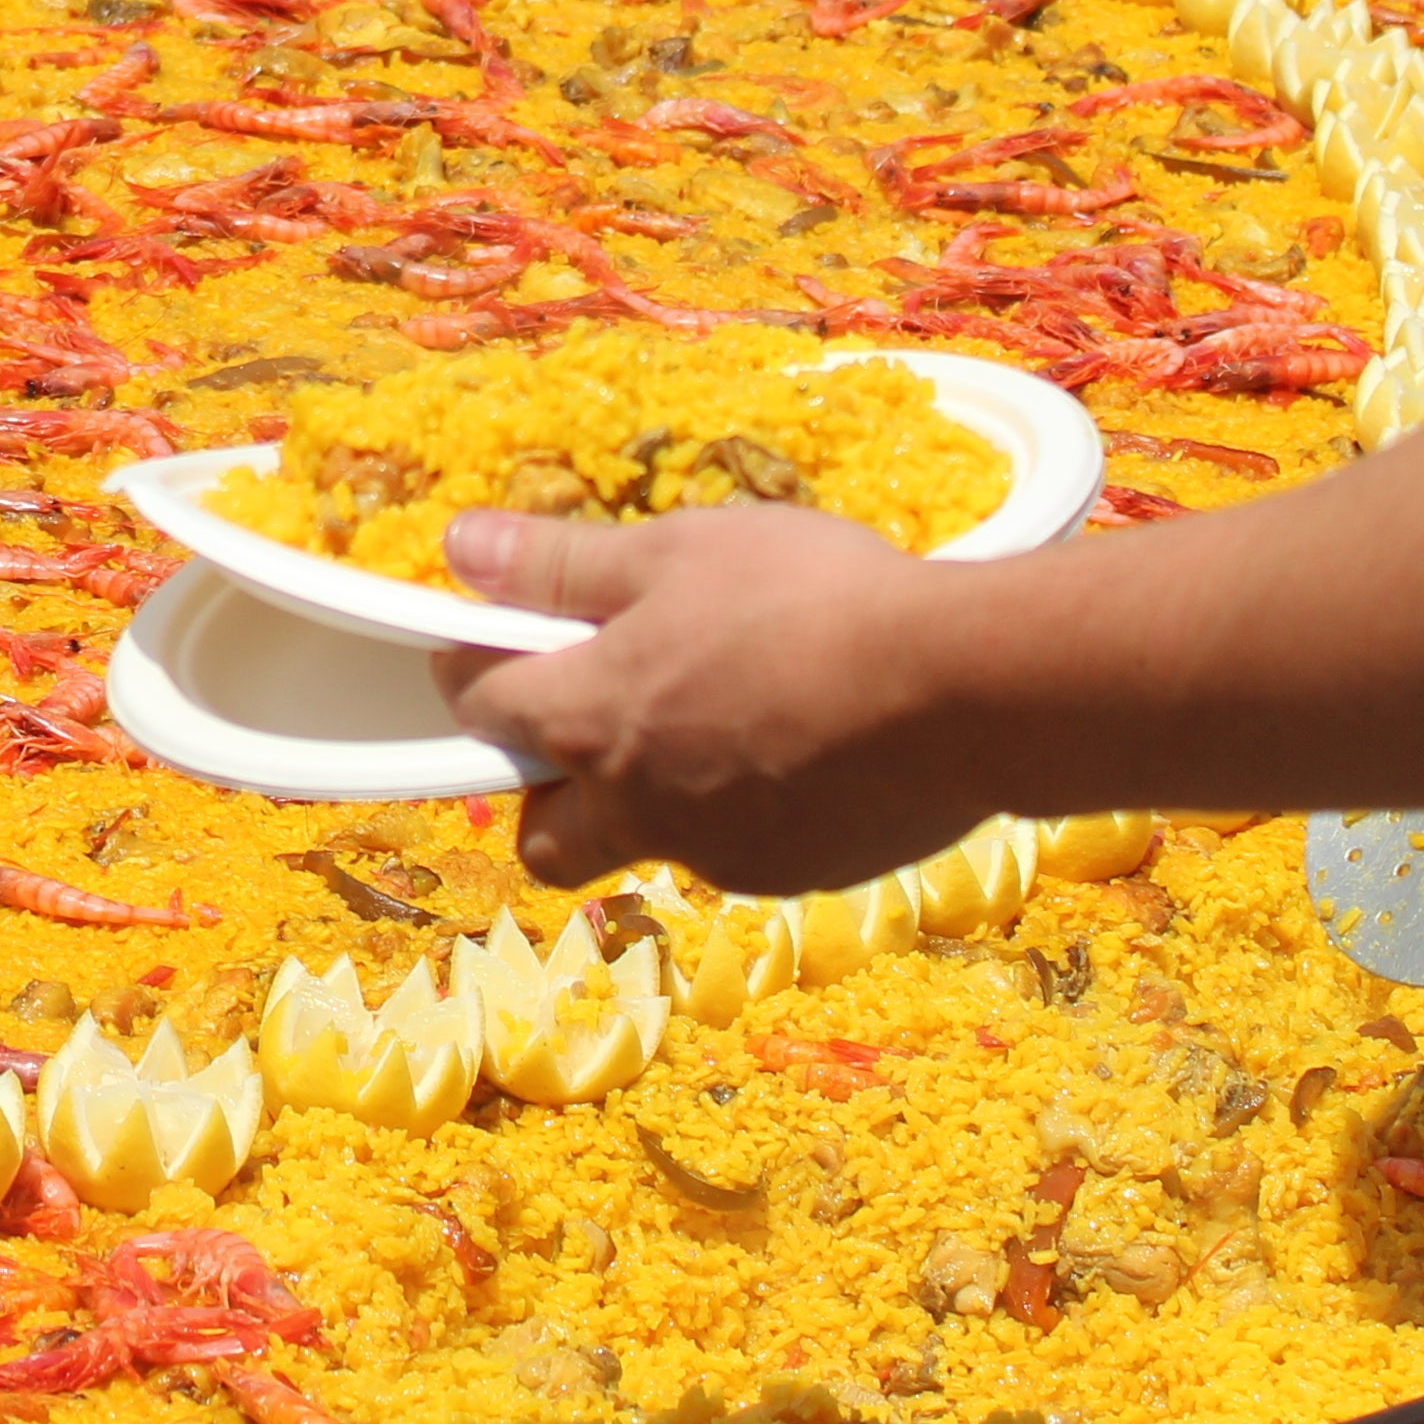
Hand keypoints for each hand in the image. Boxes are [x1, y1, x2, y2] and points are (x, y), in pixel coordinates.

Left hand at [425, 502, 991, 894]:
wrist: (963, 689)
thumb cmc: (809, 602)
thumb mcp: (673, 551)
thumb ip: (559, 563)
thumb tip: (460, 548)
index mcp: (589, 721)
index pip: (481, 709)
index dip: (477, 670)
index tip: (499, 643)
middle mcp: (638, 807)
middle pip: (546, 836)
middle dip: (547, 791)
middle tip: (593, 721)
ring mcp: (718, 853)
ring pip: (650, 842)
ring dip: (655, 795)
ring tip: (722, 713)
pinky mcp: (797, 875)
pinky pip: (741, 849)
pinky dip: (746, 806)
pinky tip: (801, 744)